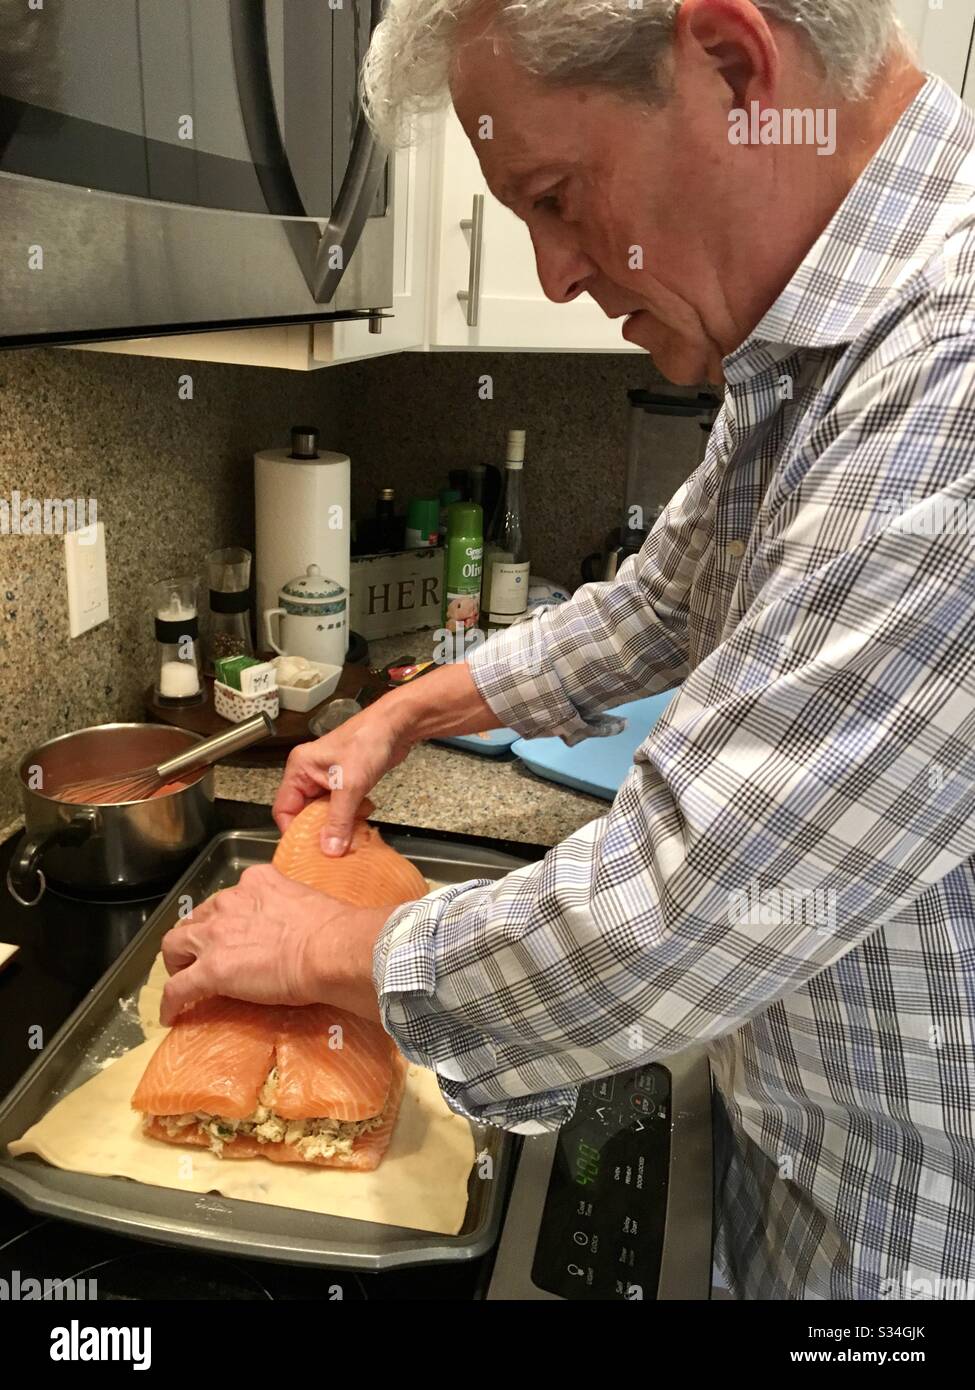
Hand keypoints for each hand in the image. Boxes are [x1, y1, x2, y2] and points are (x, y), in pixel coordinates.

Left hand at [158, 863, 388, 1025]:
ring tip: (182, 979)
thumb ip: (290, 909)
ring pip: (174, 945)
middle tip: (202, 955)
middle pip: (196, 918)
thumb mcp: (305, 903)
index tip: (230, 931)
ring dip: (177, 962)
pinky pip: (178, 988)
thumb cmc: (332, 928)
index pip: (229, 898)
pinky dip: (171, 1002)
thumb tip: (300, 929)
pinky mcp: (209, 970)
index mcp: (256, 882)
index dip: (225, 917)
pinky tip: (171, 1015)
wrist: (329, 949)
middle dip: (195, 936)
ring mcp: (215, 936)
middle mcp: (229, 901)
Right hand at [272, 697, 411, 855]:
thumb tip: (329, 849)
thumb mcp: (350, 785)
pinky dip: (351, 815)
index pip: (284, 809)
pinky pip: (341, 808)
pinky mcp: (345, 782)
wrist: (396, 726)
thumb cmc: (368, 742)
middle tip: (333, 846)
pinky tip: (363, 814)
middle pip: (304, 813)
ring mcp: (328, 778)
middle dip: (320, 829)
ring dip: (339, 823)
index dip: (293, 831)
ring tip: (353, 828)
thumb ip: (338, 820)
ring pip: (325, 812)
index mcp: (300, 769)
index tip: (307, 850)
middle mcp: (309, 774)